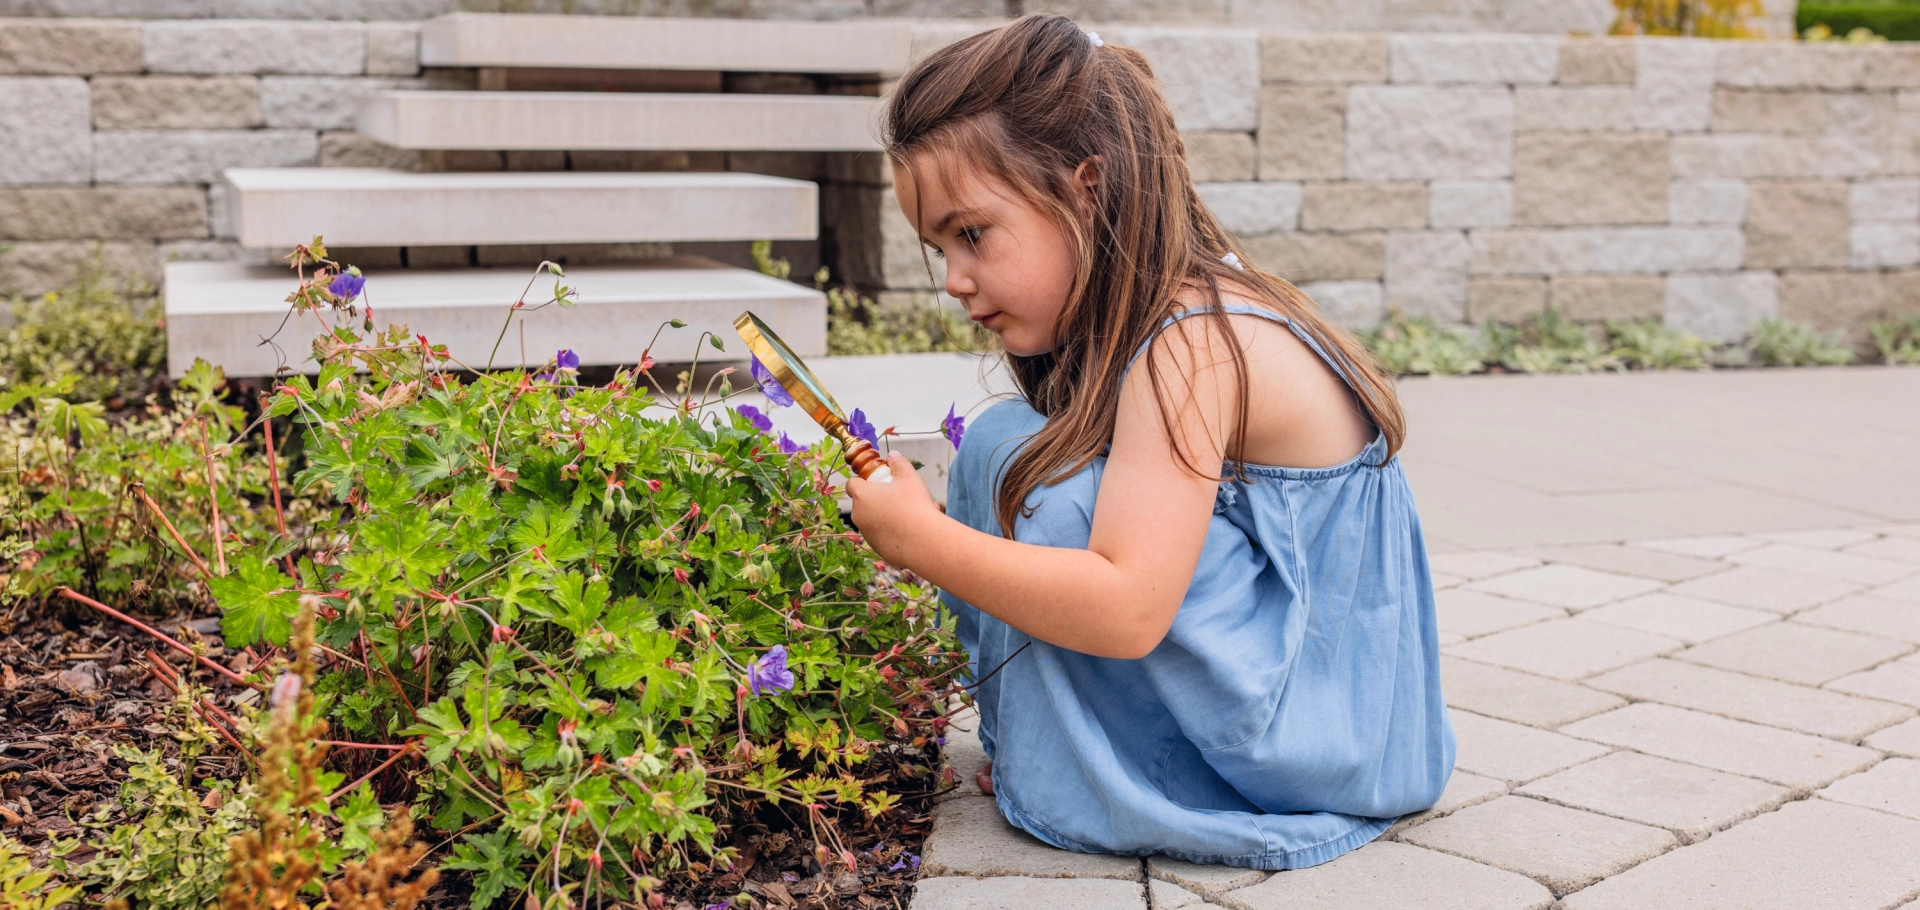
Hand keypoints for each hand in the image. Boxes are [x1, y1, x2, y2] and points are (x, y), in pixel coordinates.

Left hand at [846, 452, 941, 567]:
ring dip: (887, 516)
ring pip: (874, 520)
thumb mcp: (909, 477)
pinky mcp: (877, 548)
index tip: (878, 481)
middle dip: (879, 499)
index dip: (863, 480)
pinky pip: (883, 536)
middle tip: (899, 498)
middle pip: (864, 503)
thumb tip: (892, 455)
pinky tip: (911, 531)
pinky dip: (893, 533)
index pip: (852, 484)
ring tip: (912, 515)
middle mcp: (859, 516)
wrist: (923, 541)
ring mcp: (866, 534)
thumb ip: (898, 463)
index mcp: (862, 495)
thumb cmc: (914, 505)